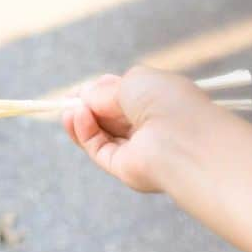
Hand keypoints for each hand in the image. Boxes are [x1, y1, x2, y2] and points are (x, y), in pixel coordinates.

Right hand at [62, 67, 210, 192]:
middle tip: (69, 99)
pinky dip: (84, 134)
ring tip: (68, 110)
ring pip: (101, 136)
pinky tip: (76, 118)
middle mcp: (149, 128)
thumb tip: (85, 95)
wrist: (183, 141)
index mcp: (158, 103)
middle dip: (88, 107)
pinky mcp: (125, 169)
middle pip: (110, 118)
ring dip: (81, 121)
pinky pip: (99, 150)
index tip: (83, 88)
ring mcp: (137, 151)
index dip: (102, 92)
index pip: (125, 98)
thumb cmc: (167, 103)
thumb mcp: (133, 82)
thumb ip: (106, 90)